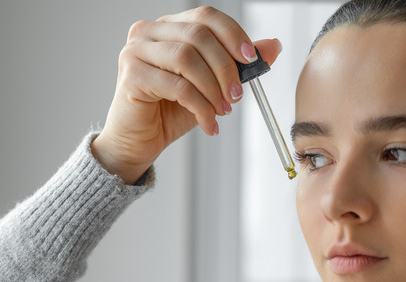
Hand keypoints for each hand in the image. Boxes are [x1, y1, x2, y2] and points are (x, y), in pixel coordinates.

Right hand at [91, 6, 281, 183]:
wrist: (140, 141)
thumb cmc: (171, 111)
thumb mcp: (213, 85)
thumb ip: (238, 64)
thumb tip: (273, 46)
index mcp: (169, 27)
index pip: (205, 16)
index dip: (233, 34)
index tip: (252, 59)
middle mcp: (149, 32)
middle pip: (199, 35)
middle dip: (226, 67)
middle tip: (237, 95)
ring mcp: (135, 51)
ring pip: (187, 59)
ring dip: (213, 88)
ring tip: (223, 110)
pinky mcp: (132, 76)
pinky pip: (177, 86)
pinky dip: (200, 107)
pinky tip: (209, 123)